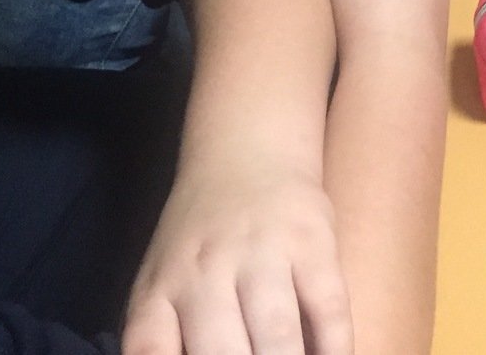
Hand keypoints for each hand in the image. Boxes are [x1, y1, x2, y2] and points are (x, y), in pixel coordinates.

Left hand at [125, 158, 350, 354]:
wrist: (244, 152)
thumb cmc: (199, 238)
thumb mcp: (161, 281)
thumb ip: (164, 337)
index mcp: (160, 290)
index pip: (150, 351)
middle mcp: (204, 272)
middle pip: (221, 354)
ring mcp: (261, 251)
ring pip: (277, 334)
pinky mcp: (312, 239)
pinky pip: (329, 307)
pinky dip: (335, 346)